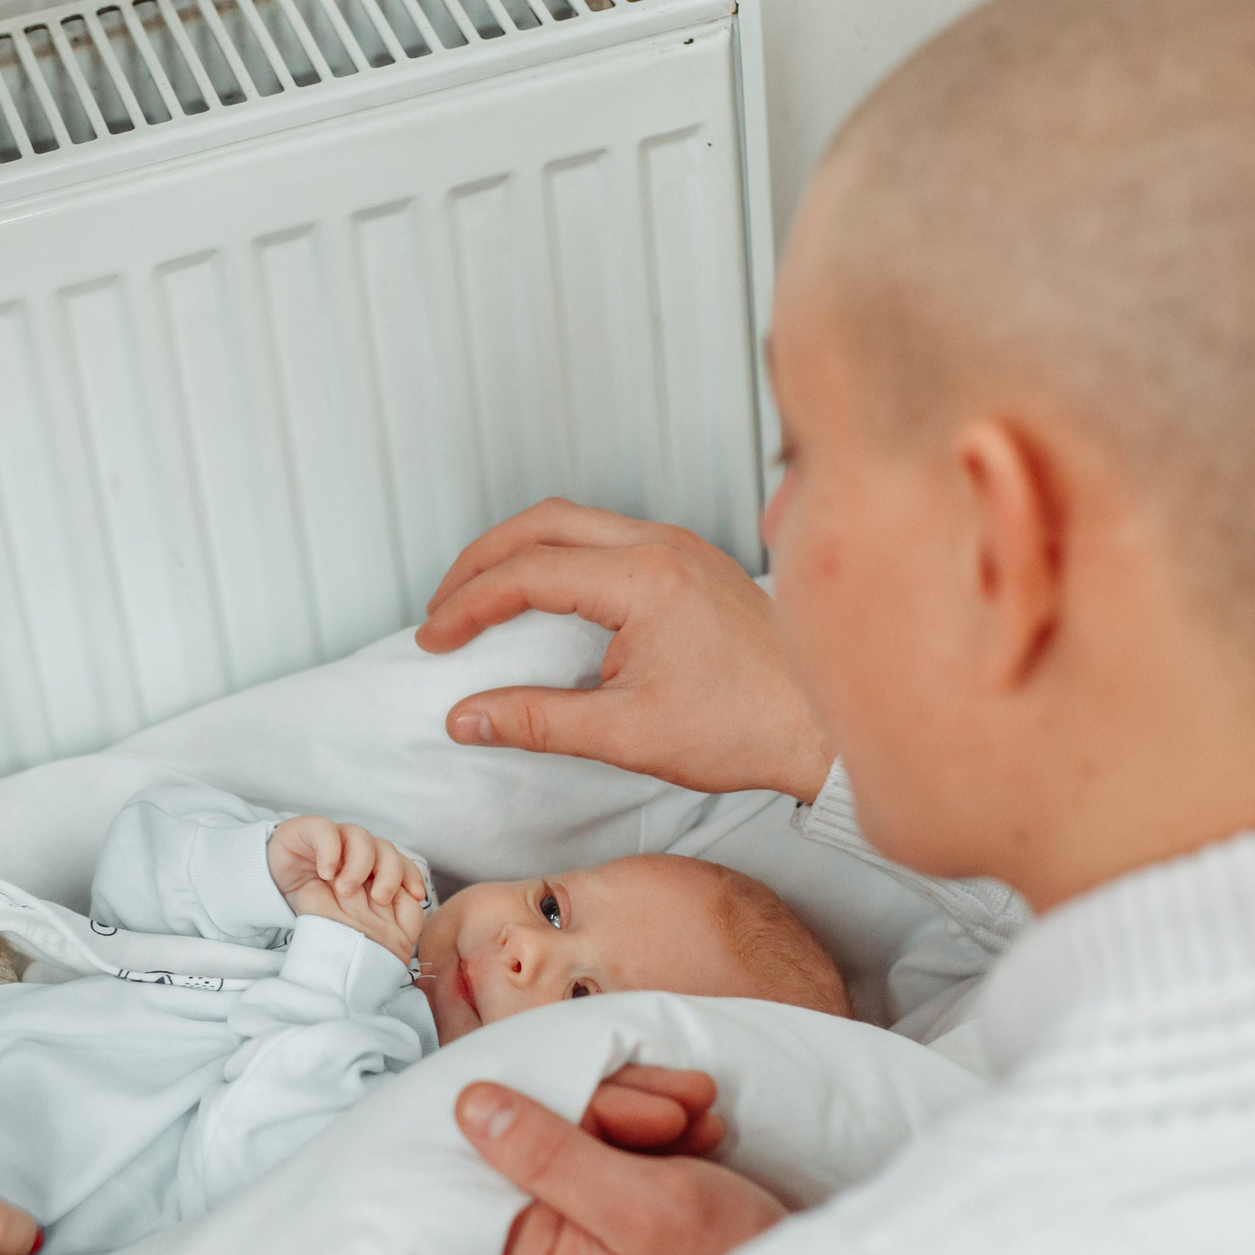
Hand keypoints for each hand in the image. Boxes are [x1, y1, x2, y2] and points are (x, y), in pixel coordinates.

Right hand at [268, 814, 427, 959]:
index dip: (411, 877)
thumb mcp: (347, 914)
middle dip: (390, 874)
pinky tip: (326, 873)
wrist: (271, 887)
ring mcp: (336, 838)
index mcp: (371, 866)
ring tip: (346, 890)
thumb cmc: (313, 904)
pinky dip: (330, 851)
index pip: (401, 865)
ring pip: (361, 837)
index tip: (416, 897)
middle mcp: (357, 849)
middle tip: (380, 899)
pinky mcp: (310, 830)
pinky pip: (326, 831)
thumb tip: (404, 918)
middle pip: (386, 850)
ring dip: (359, 865)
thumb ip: (374, 915)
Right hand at [416, 499, 832, 801]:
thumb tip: (465, 718)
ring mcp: (680, 546)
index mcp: (644, 579)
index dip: (468, 605)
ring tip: (481, 596)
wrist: (819, 728)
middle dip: (480, 560)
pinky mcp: (692, 560)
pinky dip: (560, 553)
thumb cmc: (744, 728)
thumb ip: (534, 721)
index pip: (527, 573)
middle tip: (442, 607)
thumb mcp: (625, 734)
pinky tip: (544, 594)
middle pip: (542, 522)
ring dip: (519, 550)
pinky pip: (608, 534)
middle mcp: (662, 545)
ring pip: (575, 520)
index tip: (434, 639)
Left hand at [457, 1077, 782, 1254]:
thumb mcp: (638, 1205)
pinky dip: (662, 1135)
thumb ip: (549, 1154)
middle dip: (621, 1109)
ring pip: (585, 1136)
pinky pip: (616, 1154)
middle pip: (545, 1139)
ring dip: (649, 1113)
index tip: (638, 1110)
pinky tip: (700, 1135)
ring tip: (701, 1118)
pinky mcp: (613, 1225)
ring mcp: (577, 1241)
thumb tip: (470, 1106)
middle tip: (683, 1110)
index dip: (570, 1110)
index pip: (508, 1152)